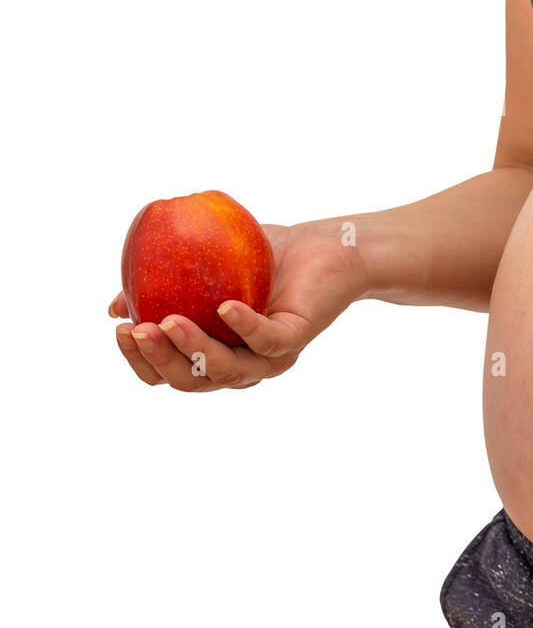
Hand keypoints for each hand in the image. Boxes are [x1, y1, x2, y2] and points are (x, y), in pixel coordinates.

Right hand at [110, 220, 364, 390]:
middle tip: (138, 331)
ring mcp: (270, 356)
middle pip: (193, 381)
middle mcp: (242, 364)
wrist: (322, 246)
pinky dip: (245, 326)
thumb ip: (159, 285)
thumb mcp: (202, 264)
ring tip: (170, 321)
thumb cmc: (261, 257)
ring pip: (228, 371)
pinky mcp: (296, 338)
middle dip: (159, 361)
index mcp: (215, 354)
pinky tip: (225, 308)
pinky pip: (267, 340)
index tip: (120, 331)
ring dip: (194, 350)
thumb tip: (114, 307)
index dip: (142, 362)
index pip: (170, 374)